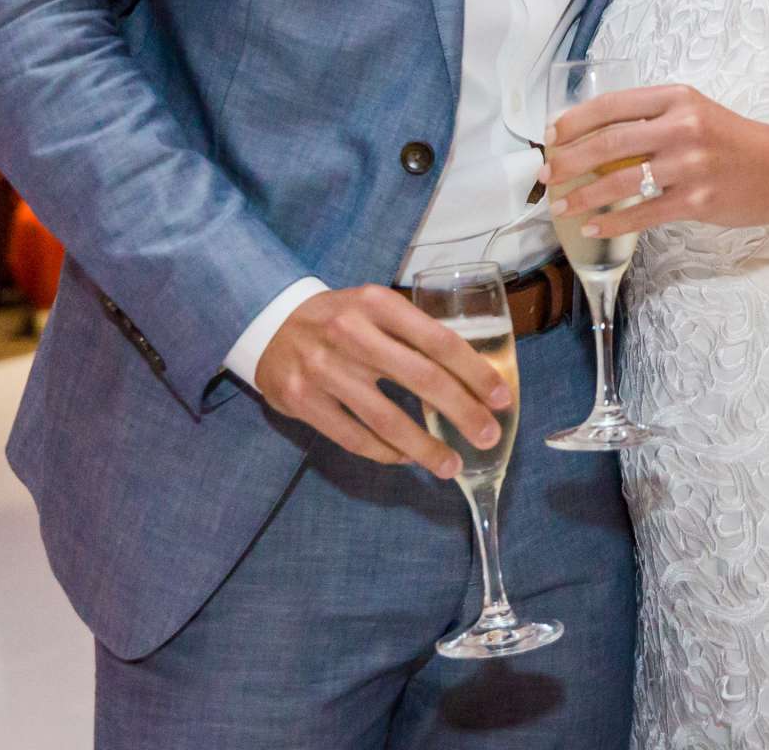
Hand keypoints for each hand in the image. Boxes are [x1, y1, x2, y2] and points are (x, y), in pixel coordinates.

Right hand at [254, 287, 511, 478]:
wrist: (268, 322)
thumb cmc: (339, 318)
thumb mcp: (374, 307)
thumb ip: (413, 333)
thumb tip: (473, 374)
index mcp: (377, 303)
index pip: (438, 340)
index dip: (474, 372)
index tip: (500, 398)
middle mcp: (350, 332)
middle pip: (420, 378)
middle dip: (462, 411)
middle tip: (488, 436)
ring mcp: (323, 368)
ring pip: (386, 418)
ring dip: (425, 447)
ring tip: (452, 465)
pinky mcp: (301, 400)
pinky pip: (354, 436)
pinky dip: (385, 453)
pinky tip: (407, 458)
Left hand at [544, 84, 768, 240]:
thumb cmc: (733, 141)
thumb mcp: (695, 112)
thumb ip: (652, 119)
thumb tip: (595, 137)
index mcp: (676, 98)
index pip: (612, 104)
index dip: (575, 120)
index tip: (551, 135)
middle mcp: (681, 127)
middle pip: (609, 141)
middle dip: (569, 159)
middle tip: (545, 173)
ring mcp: (690, 165)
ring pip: (621, 179)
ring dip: (583, 195)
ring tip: (560, 205)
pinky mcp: (698, 201)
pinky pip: (644, 212)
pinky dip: (614, 220)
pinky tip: (593, 225)